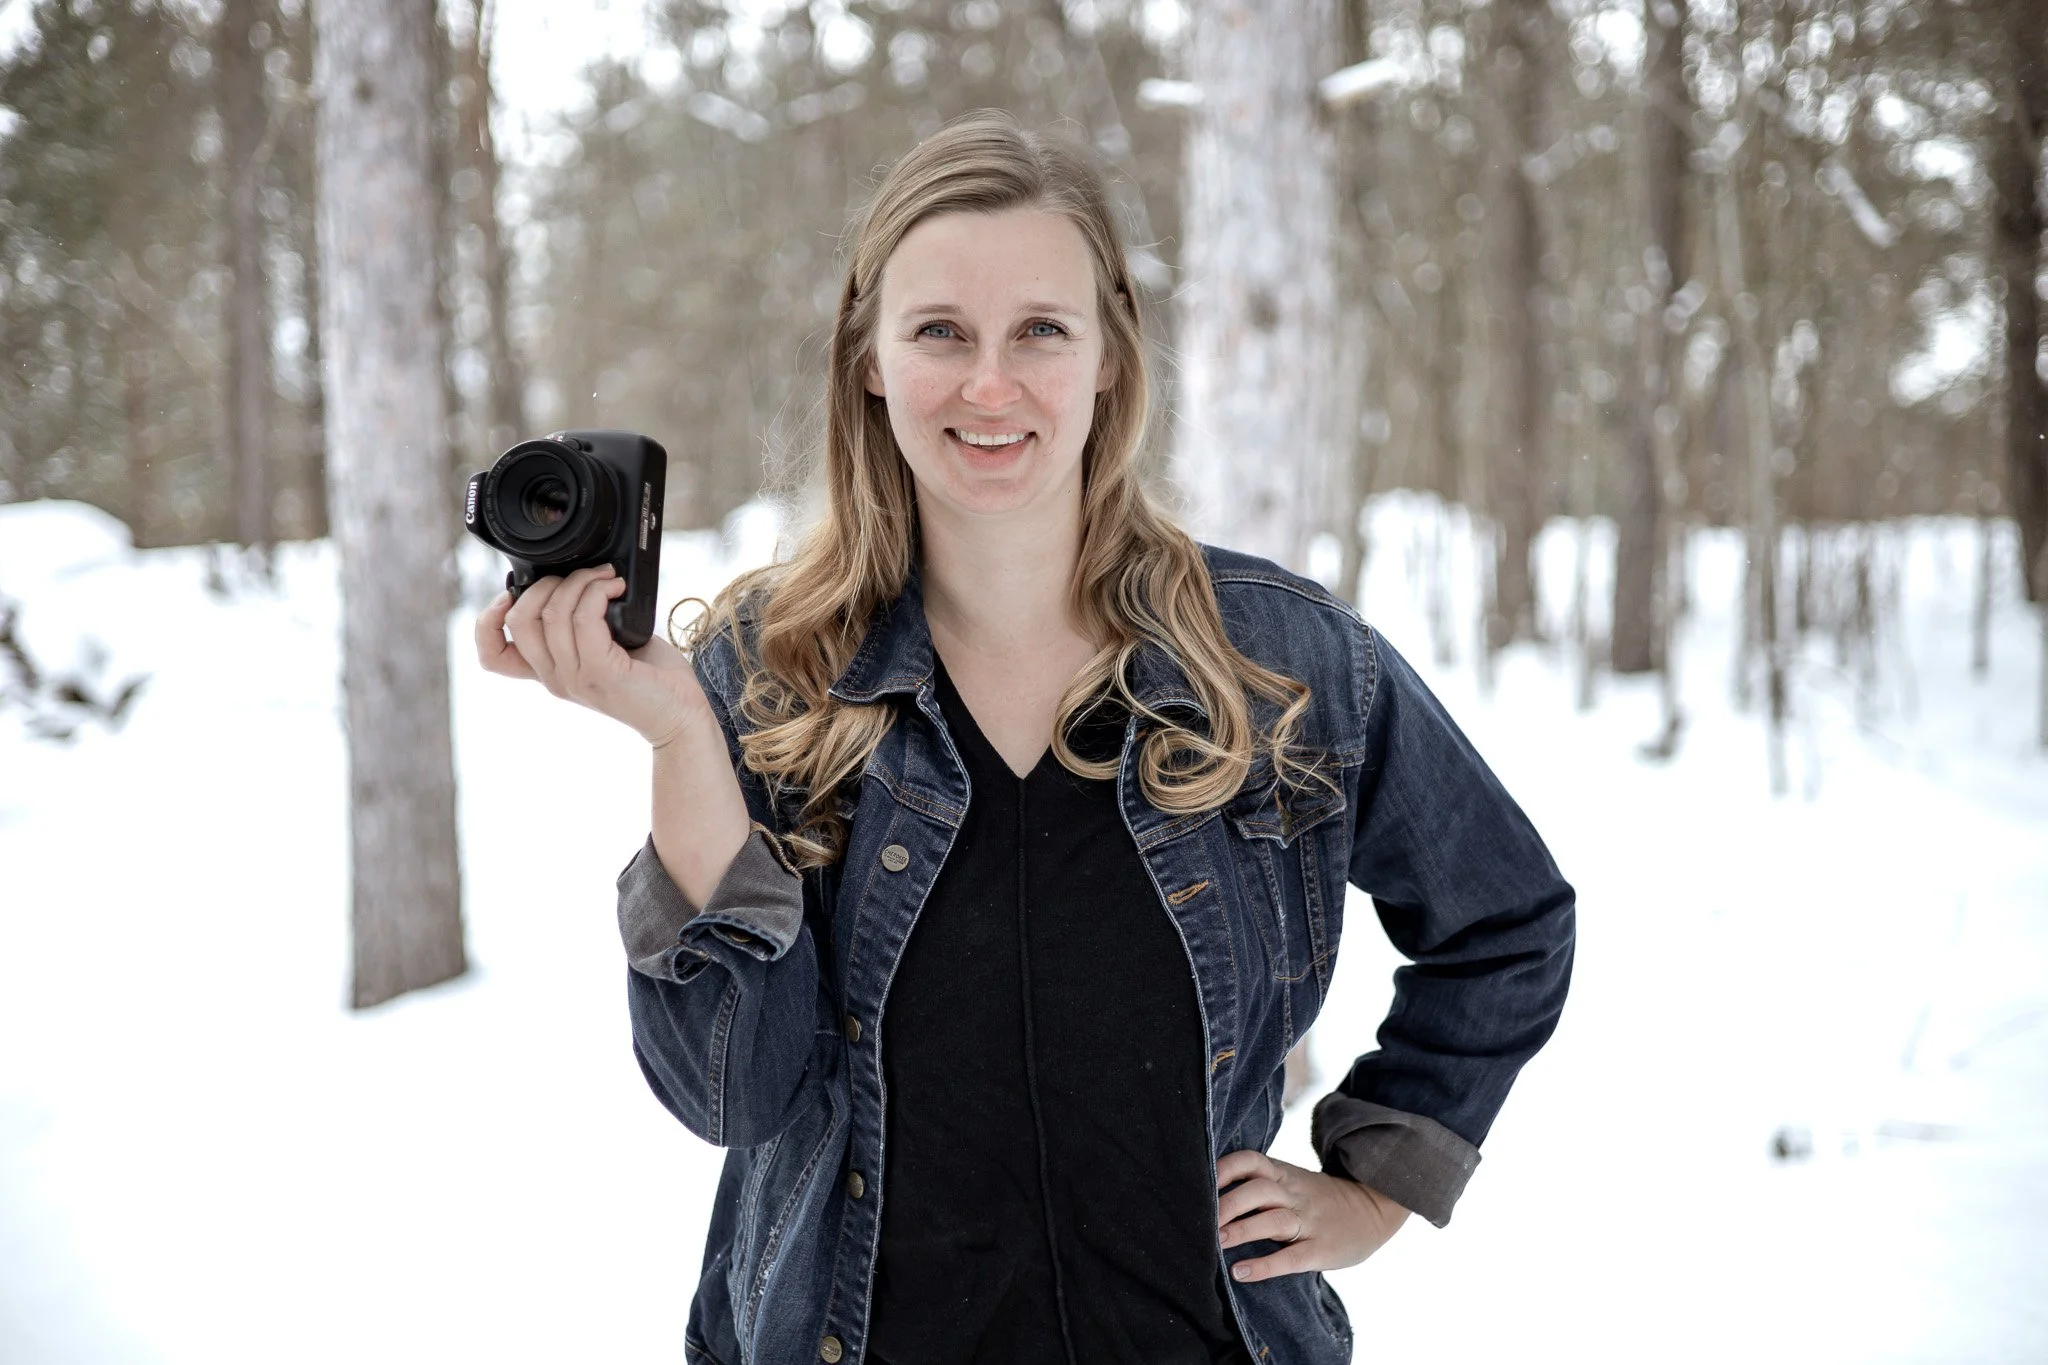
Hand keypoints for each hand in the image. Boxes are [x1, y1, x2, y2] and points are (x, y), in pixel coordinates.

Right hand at [475, 565, 711, 747]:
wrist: (680, 714)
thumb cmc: (649, 676)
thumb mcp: (603, 646)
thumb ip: (579, 623)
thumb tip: (574, 577)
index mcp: (549, 671)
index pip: (492, 655)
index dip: (487, 620)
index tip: (512, 594)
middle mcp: (555, 678)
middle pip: (519, 620)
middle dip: (548, 582)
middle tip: (585, 576)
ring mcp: (575, 678)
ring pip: (553, 612)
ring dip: (581, 581)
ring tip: (608, 579)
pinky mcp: (601, 673)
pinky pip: (584, 618)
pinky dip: (598, 592)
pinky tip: (617, 589)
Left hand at [1215, 1150, 1409, 1283]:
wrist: (1375, 1209)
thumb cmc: (1321, 1198)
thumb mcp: (1294, 1181)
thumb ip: (1263, 1183)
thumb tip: (1213, 1193)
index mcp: (1284, 1175)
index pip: (1251, 1161)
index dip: (1225, 1169)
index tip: (1198, 1180)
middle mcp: (1294, 1195)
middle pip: (1257, 1190)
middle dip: (1227, 1203)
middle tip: (1201, 1219)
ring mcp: (1310, 1222)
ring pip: (1273, 1221)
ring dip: (1242, 1230)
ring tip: (1215, 1243)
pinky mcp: (1321, 1250)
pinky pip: (1291, 1258)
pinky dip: (1264, 1265)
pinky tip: (1240, 1273)